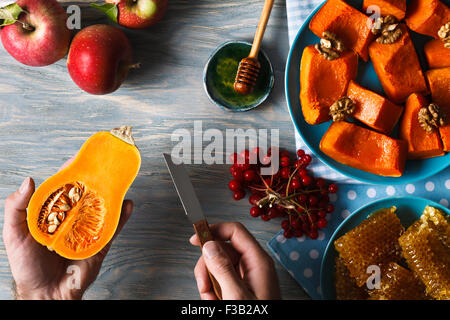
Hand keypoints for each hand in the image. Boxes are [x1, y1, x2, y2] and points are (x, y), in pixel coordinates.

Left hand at [2, 157, 132, 299]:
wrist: (46, 294)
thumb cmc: (28, 266)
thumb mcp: (14, 233)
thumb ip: (16, 207)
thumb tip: (29, 181)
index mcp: (53, 213)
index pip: (63, 187)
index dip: (71, 171)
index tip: (79, 158)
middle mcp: (72, 218)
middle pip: (86, 194)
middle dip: (95, 179)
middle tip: (103, 165)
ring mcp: (88, 230)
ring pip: (102, 207)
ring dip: (111, 193)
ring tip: (117, 179)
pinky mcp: (100, 243)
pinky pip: (114, 227)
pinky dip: (123, 215)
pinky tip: (126, 203)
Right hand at [190, 222, 280, 299]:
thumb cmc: (256, 317)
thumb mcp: (235, 295)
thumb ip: (222, 268)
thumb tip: (209, 244)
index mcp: (258, 261)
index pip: (235, 231)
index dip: (214, 230)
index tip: (195, 239)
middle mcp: (254, 266)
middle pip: (223, 250)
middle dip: (208, 266)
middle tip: (203, 285)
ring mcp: (248, 277)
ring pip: (220, 266)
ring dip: (209, 281)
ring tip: (211, 300)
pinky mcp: (243, 288)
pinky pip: (222, 280)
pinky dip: (213, 290)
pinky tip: (215, 302)